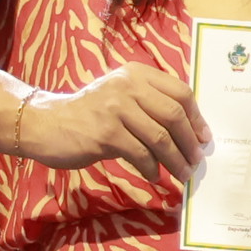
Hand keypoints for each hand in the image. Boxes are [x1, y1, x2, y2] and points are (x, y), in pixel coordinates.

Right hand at [18, 65, 206, 179]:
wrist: (47, 123)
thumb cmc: (90, 113)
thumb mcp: (121, 97)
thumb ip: (150, 105)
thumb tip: (189, 134)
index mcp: (136, 74)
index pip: (180, 92)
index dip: (197, 117)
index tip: (203, 138)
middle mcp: (127, 85)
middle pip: (174, 115)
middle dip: (189, 142)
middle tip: (195, 160)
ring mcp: (115, 108)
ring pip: (160, 137)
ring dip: (175, 160)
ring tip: (182, 173)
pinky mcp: (105, 133)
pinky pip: (141, 154)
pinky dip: (152, 168)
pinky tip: (153, 176)